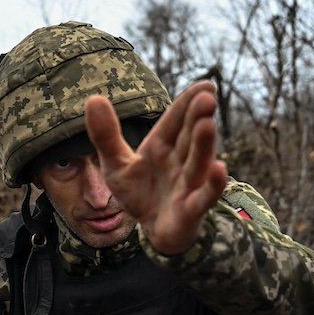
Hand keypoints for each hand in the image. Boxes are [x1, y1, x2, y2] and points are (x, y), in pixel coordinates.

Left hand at [84, 81, 227, 254]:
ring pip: (197, 163)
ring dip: (204, 145)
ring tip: (208, 124)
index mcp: (162, 146)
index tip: (206, 84)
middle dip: (197, 118)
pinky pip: (204, 197)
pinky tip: (220, 169)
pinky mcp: (191, 209)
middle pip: (189, 137)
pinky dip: (212, 185)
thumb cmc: (139, 193)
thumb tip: (93, 98)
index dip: (188, 102)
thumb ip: (106, 135)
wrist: (152, 230)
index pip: (175, 120)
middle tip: (207, 97)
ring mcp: (188, 184)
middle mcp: (180, 161)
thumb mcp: (116, 164)